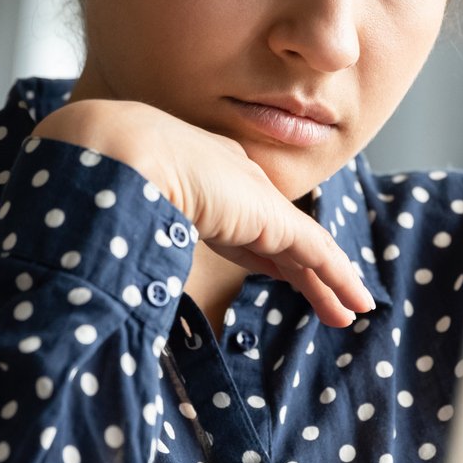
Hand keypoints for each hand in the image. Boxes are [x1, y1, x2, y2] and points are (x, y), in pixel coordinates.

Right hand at [34, 99, 375, 327]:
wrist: (120, 152)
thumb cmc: (106, 179)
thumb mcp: (129, 207)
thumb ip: (137, 228)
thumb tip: (109, 263)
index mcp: (200, 172)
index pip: (241, 217)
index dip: (262, 247)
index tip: (275, 270)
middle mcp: (233, 179)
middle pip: (277, 234)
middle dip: (301, 268)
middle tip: (323, 297)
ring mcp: (254, 198)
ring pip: (303, 247)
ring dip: (328, 282)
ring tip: (350, 310)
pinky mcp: (271, 218)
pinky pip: (316, 253)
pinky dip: (338, 278)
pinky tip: (355, 301)